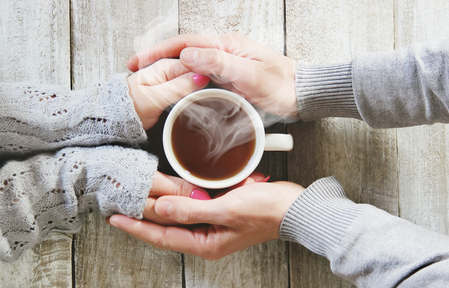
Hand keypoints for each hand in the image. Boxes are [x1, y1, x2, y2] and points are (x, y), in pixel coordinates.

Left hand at [108, 178, 303, 259]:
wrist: (293, 207)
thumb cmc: (265, 210)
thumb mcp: (227, 209)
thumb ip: (191, 210)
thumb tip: (160, 210)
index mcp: (206, 244)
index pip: (163, 237)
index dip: (138, 227)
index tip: (116, 219)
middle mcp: (206, 238)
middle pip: (166, 230)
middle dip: (142, 220)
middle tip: (119, 208)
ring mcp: (212, 226)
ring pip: (176, 220)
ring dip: (156, 211)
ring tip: (135, 202)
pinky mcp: (219, 213)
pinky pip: (189, 210)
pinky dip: (175, 203)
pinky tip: (166, 195)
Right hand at [127, 33, 297, 117]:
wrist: (300, 95)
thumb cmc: (281, 85)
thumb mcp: (250, 74)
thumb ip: (219, 63)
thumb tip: (187, 55)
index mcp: (227, 45)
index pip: (185, 43)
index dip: (159, 51)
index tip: (139, 61)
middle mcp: (224, 51)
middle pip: (183, 52)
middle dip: (157, 59)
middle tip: (136, 69)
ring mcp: (225, 65)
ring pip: (190, 65)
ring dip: (168, 70)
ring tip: (149, 79)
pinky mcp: (229, 78)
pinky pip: (200, 77)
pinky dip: (184, 80)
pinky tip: (176, 88)